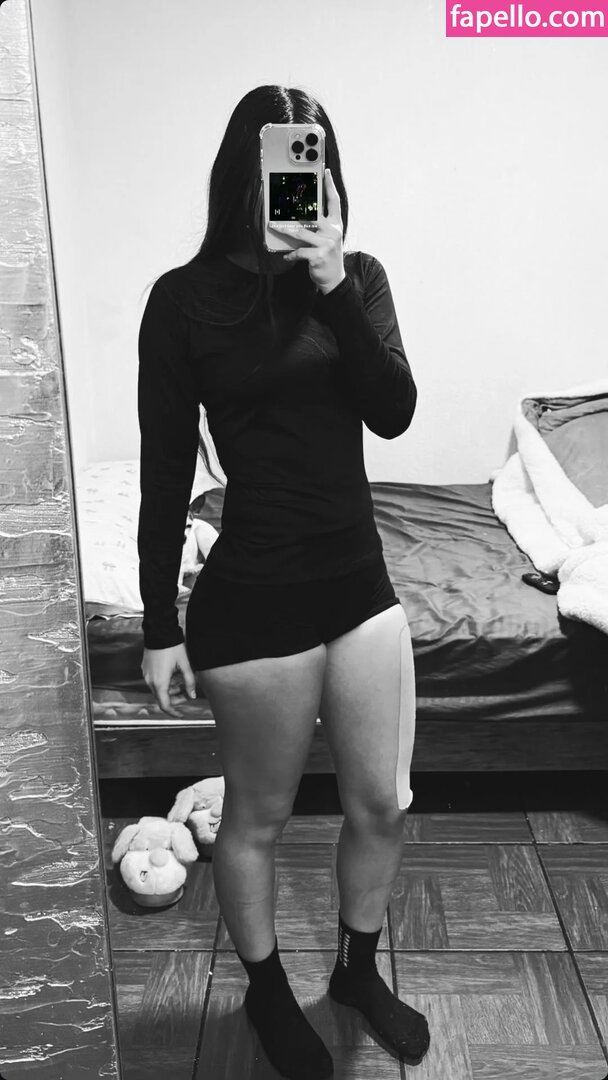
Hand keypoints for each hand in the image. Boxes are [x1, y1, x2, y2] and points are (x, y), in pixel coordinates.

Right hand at [142, 643, 196, 718]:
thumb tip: (192, 696)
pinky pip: (155, 680)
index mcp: (159, 683)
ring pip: (158, 689)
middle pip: (162, 697)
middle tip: (187, 693)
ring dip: (170, 689)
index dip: (173, 712)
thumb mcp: (185, 665)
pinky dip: (165, 682)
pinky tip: (174, 675)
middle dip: (175, 698)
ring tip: (183, 682)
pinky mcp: (146, 668)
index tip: (181, 715)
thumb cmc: (173, 648)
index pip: (165, 705)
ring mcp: (146, 674)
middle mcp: (150, 681)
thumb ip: (189, 682)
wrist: (159, 632)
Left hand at [268, 168, 345, 293]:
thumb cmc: (327, 256)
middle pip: (313, 213)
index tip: (325, 171)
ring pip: (300, 232)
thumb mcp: (327, 238)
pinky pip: (299, 251)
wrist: (334, 279)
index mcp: (336, 225)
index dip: (329, 185)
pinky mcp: (318, 256)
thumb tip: (300, 214)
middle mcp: (332, 232)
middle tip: (284, 199)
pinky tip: (286, 255)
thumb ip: (319, 225)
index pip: (334, 201)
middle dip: (297, 206)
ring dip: (284, 229)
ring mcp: (326, 244)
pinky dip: (291, 253)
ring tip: (273, 226)